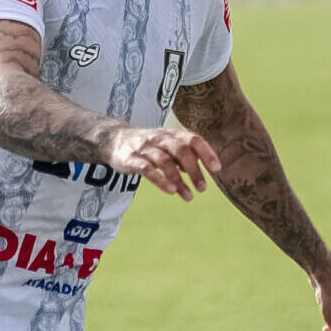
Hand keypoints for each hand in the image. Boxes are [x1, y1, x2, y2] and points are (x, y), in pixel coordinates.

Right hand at [103, 127, 220, 201]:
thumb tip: (205, 167)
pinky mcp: (131, 159)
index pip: (193, 139)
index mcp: (171, 134)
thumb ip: (185, 154)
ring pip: (165, 161)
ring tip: (188, 196)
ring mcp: (145, 148)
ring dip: (179, 179)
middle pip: (181, 151)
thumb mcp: (167, 144)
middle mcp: (160, 138)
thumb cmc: (148, 145)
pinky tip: (171, 191)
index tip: (216, 169)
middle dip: (194, 170)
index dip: (206, 152)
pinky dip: (160, 180)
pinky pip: (147, 169)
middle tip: (203, 188)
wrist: (114, 140)